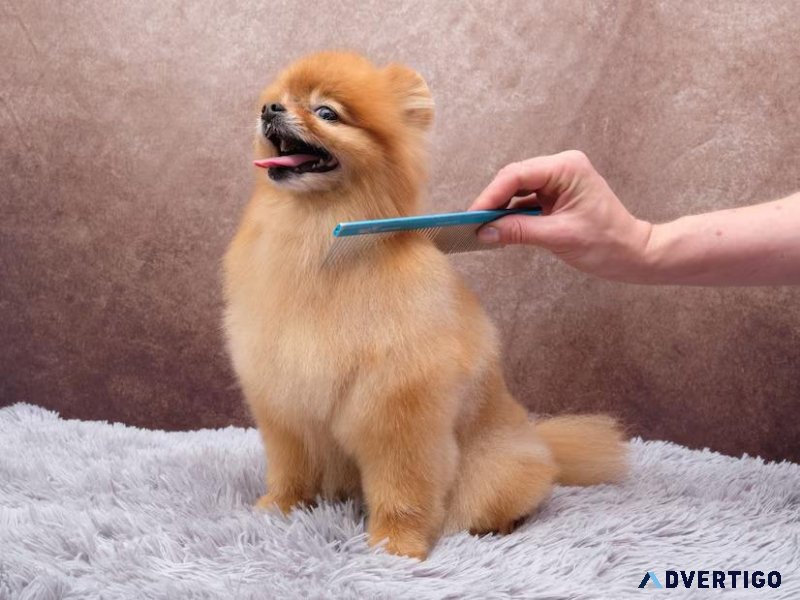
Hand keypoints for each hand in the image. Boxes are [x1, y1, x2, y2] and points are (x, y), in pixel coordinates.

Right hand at [470, 150, 653, 281]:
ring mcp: (559, 181)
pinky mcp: (556, 196)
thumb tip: (485, 232)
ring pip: (517, 190)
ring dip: (501, 209)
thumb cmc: (607, 244)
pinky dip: (512, 215)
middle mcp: (561, 168)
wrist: (633, 254)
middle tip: (472, 224)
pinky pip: (526, 201)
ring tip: (482, 228)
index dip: (491, 195)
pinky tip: (499, 229)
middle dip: (493, 202)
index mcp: (567, 168)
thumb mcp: (558, 237)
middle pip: (514, 180)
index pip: (517, 175)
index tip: (473, 215)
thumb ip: (518, 231)